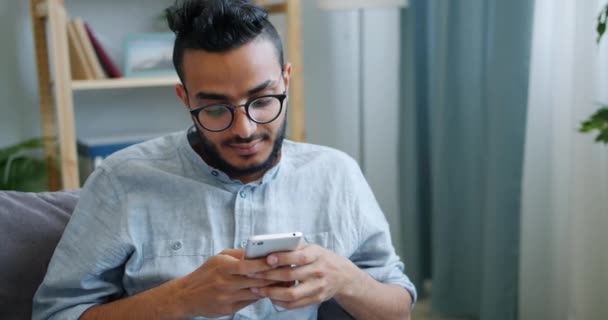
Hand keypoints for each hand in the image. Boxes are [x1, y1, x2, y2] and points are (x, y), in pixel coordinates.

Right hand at [172, 249, 276, 317]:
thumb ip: (238, 254)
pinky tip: (270, 289)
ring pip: (255, 292)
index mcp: (222, 268)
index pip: (246, 266)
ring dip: (270, 286)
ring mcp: (227, 298)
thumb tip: (259, 250)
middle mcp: (225, 284)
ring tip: (283, 279)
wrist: (186, 296)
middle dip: (272, 275)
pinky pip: (250, 301)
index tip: (276, 259)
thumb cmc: (206, 273)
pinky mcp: (229, 309)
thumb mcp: (218, 258)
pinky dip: (261, 295)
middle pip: (254, 280)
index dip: (262, 263)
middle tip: (287, 269)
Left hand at [248, 244, 363, 309]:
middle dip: (268, 275)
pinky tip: (270, 297)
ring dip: (271, 292)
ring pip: (291, 293)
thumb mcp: (312, 248)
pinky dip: (280, 302)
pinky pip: (295, 304)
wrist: (342, 275)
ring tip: (257, 289)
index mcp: (316, 255)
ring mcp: (318, 287)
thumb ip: (294, 248)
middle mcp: (318, 271)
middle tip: (252, 274)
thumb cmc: (321, 258)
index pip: (298, 257)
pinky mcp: (316, 299)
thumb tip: (269, 248)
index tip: (266, 259)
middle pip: (290, 275)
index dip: (282, 258)